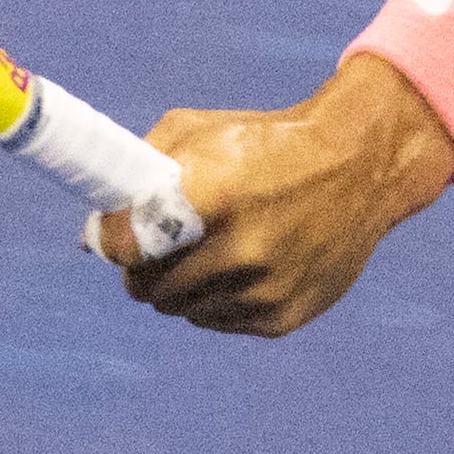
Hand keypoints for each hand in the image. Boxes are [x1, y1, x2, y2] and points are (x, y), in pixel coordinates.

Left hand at [87, 56, 453, 334]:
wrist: (362, 166)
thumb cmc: (267, 142)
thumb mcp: (201, 132)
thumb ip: (139, 172)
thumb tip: (92, 237)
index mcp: (217, 193)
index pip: (128, 244)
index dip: (112, 240)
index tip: (114, 235)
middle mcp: (243, 248)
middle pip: (147, 287)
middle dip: (141, 268)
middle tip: (156, 246)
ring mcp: (265, 288)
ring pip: (180, 309)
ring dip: (181, 285)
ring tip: (208, 249)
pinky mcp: (283, 317)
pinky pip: (218, 321)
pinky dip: (217, 299)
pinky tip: (240, 266)